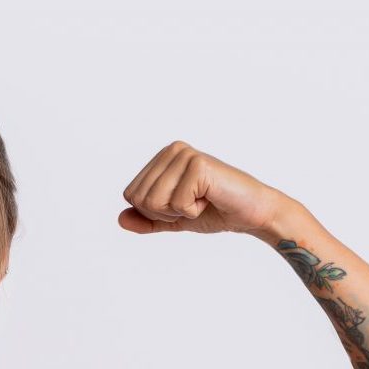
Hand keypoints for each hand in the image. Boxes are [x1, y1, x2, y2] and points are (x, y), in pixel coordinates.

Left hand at [118, 141, 288, 238]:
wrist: (247, 213)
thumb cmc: (213, 210)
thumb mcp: (172, 218)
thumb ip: (146, 219)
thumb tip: (120, 218)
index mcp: (162, 158)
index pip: (131, 195)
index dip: (153, 211)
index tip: (180, 204)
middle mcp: (172, 150)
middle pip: (139, 198)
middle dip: (164, 213)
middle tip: (192, 203)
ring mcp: (185, 154)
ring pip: (154, 201)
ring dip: (179, 212)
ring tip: (201, 200)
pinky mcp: (198, 164)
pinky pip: (177, 204)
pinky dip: (193, 211)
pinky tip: (210, 198)